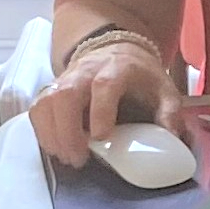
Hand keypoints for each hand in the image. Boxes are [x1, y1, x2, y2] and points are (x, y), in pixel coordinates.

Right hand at [29, 43, 182, 168]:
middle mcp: (86, 70)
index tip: (101, 137)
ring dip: (52, 134)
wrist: (117, 50)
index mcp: (118, 68)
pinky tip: (56, 148)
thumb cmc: (140, 75)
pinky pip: (38, 109)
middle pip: (66, 95)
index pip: (104, 85)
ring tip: (67, 157)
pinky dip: (42, 131)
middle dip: (68, 130)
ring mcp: (65, 79)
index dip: (100, 111)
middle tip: (79, 158)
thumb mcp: (164, 88)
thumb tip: (171, 137)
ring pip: (46, 102)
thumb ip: (169, 111)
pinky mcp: (51, 89)